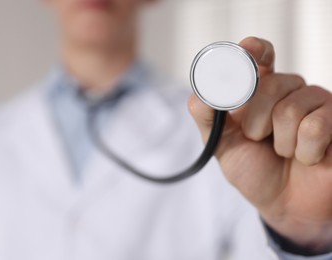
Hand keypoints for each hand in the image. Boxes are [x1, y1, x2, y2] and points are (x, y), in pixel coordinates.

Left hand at [188, 37, 331, 252]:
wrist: (282, 203)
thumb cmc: (253, 169)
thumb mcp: (221, 144)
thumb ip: (207, 117)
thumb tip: (200, 92)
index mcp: (258, 90)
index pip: (258, 55)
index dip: (253, 50)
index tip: (247, 50)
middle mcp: (288, 89)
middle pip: (269, 85)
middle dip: (255, 123)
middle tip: (259, 139)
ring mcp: (314, 102)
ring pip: (290, 109)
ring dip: (280, 142)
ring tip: (284, 151)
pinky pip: (315, 127)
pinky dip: (304, 152)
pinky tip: (307, 157)